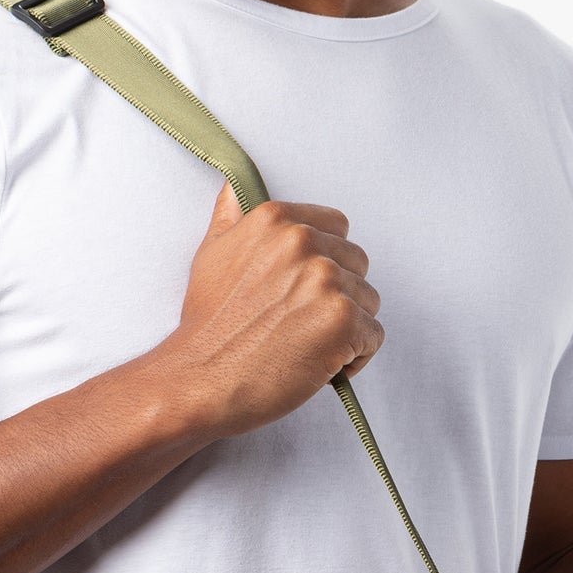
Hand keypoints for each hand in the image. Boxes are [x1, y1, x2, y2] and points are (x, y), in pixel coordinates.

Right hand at [156, 179, 384, 439]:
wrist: (199, 381)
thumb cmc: (206, 329)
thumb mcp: (210, 257)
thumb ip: (231, 219)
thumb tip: (233, 191)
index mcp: (276, 220)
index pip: (337, 227)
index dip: (327, 263)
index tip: (304, 291)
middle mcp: (304, 243)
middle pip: (357, 264)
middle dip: (339, 296)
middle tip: (303, 326)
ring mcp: (326, 281)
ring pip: (368, 301)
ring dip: (347, 328)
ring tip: (309, 348)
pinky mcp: (342, 322)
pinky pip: (373, 337)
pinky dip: (354, 358)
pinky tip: (321, 366)